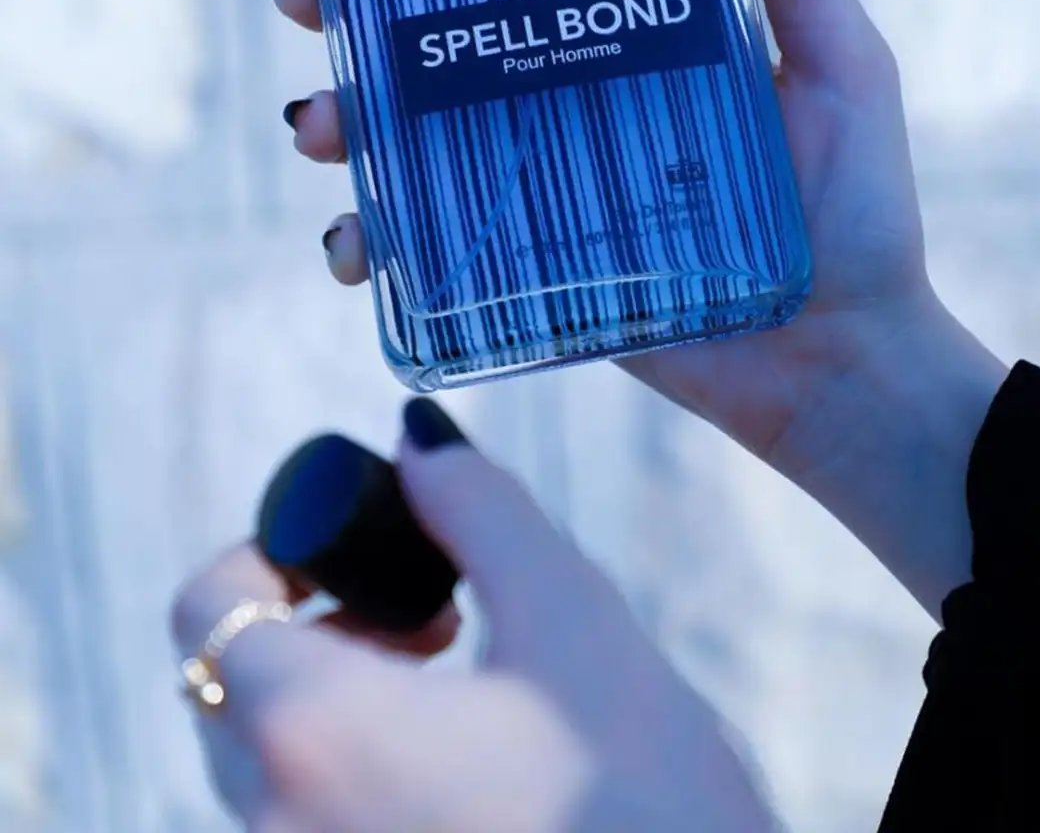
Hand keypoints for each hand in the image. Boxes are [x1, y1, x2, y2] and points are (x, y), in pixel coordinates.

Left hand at [171, 404, 775, 832]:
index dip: (266, 548)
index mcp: (314, 736)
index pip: (205, 609)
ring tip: (453, 681)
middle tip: (429, 615)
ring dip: (331, 696)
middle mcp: (276, 829)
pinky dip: (344, 770)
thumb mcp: (569, 614)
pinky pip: (299, 825)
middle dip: (311, 623)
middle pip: (228, 686)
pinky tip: (460, 762)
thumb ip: (477, 504)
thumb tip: (417, 435)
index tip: (354, 546)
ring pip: (260, 764)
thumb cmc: (644, 794)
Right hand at [264, 0, 1006, 615]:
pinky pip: (437, 240)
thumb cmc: (859, 213)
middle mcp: (590, 93)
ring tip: (318, 124)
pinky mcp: (539, 263)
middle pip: (459, 25)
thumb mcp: (845, 64)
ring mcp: (554, 178)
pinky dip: (376, 238)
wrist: (837, 359)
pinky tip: (353, 238)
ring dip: (348, 115)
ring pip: (423, 128)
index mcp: (654, 33)